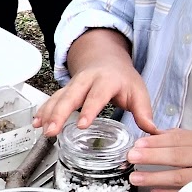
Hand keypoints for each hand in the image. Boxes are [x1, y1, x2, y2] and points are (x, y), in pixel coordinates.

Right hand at [35, 39, 158, 136]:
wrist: (106, 58)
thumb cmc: (123, 78)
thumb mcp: (138, 91)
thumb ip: (144, 112)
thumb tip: (154, 132)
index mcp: (106, 81)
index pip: (97, 96)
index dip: (89, 110)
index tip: (81, 125)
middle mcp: (87, 80)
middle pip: (70, 96)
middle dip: (59, 113)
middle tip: (52, 130)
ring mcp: (74, 84)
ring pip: (58, 98)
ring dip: (48, 114)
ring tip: (42, 130)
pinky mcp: (65, 89)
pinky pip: (52, 99)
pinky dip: (43, 111)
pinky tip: (36, 123)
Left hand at [127, 129, 191, 191]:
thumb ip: (183, 139)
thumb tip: (154, 135)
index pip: (179, 140)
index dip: (156, 142)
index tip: (137, 143)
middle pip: (178, 156)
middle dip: (152, 156)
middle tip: (131, 157)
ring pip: (182, 177)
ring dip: (156, 177)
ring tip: (135, 178)